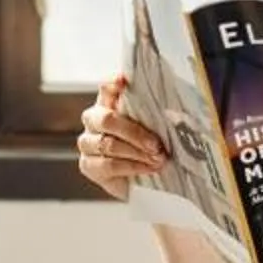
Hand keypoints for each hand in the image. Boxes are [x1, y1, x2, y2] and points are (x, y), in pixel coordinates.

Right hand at [76, 76, 168, 200]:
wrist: (141, 180)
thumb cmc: (149, 147)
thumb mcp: (155, 127)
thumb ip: (155, 115)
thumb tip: (175, 112)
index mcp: (108, 103)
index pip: (106, 88)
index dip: (113, 84)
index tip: (125, 81)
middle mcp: (93, 120)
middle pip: (107, 119)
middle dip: (134, 132)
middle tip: (156, 144)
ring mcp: (88, 143)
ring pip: (108, 144)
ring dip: (137, 152)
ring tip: (158, 159)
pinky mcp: (88, 166)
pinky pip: (109, 165)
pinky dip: (133, 167)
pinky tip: (148, 168)